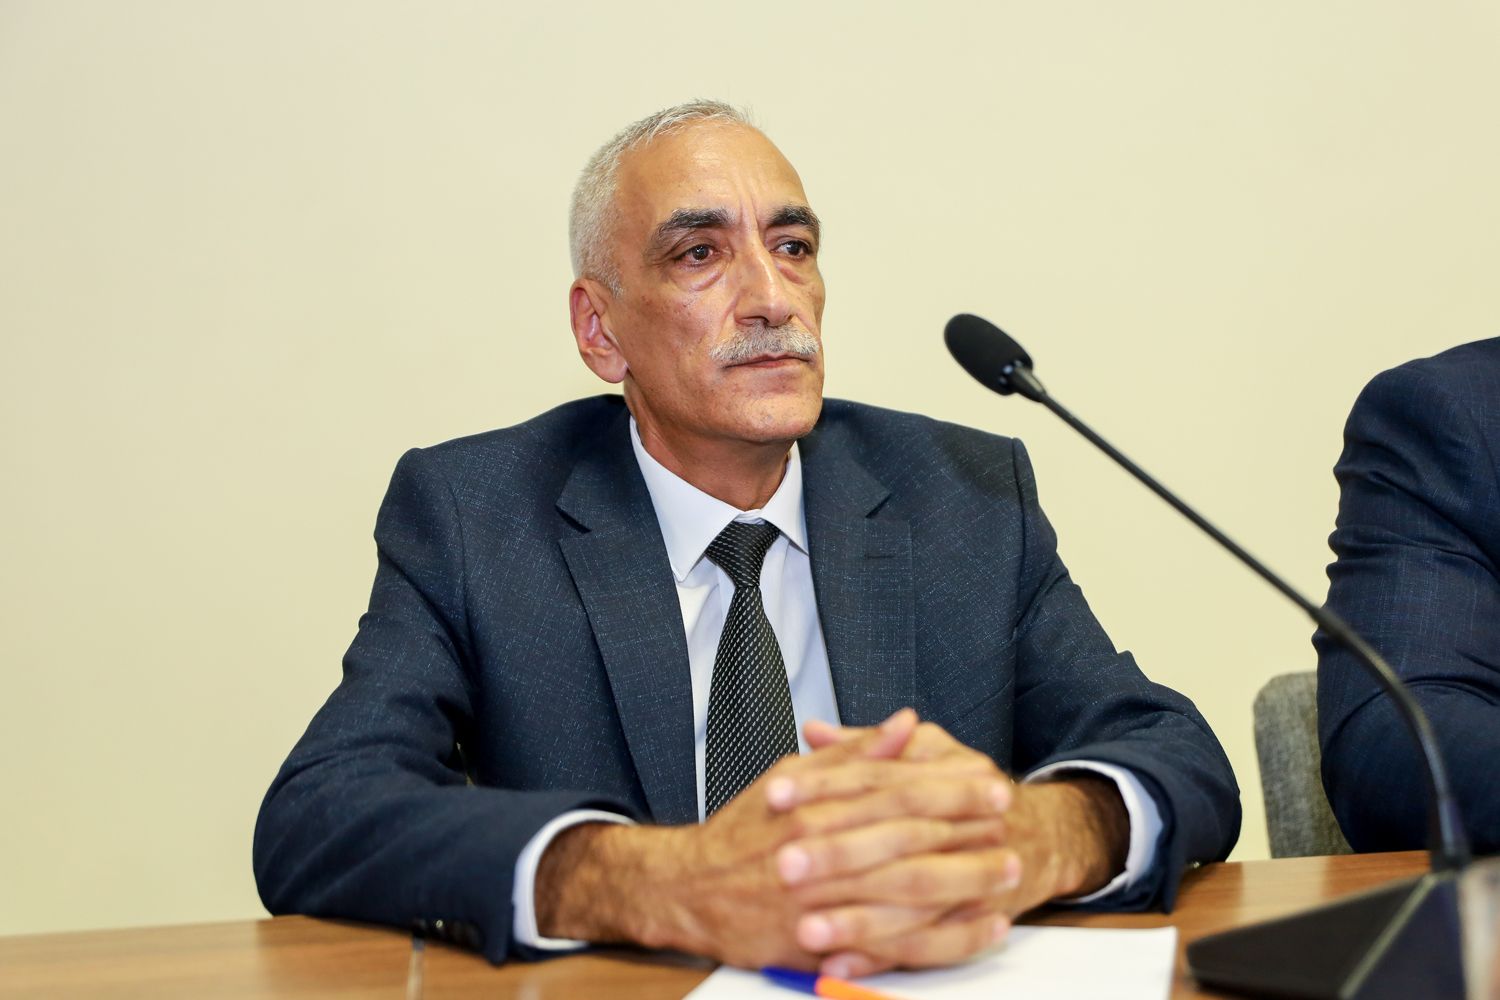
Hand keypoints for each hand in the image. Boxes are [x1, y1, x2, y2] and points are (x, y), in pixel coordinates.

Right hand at [533, 711, 987, 968]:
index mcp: (815, 805)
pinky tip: (979, 928)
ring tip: (1008, 870)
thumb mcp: (792, 776)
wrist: (689, 890)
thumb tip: (904, 724)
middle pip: (908, 837)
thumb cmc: (743, 833)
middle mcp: (819, 850)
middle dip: (966, 827)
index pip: (895, 790)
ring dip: (965, 880)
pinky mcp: (824, 945)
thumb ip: (853, 753)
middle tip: (1010, 818)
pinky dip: (944, 938)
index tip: (989, 780)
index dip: (948, 786)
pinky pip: (897, 945)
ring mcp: (822, 902)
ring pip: (907, 891)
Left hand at [778, 713, 1129, 976]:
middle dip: (836, 855)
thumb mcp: (925, 753)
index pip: (877, 777)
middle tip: (783, 864)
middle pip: (893, 840)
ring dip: (856, 918)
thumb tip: (815, 731)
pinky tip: (841, 962)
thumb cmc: (965, 793)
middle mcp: (963, 823)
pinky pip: (927, 944)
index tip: (776, 794)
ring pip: (910, 898)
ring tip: (805, 928)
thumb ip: (865, 746)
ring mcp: (973, 875)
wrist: (1039, 838)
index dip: (823, 784)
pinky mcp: (972, 920)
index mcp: (947, 773)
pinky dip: (881, 955)